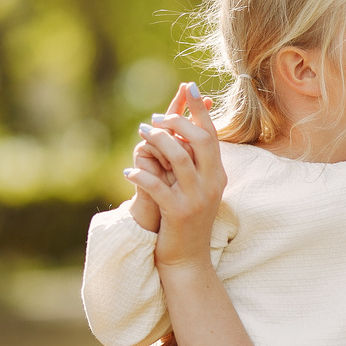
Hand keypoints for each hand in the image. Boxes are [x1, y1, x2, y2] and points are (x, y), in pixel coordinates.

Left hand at [128, 88, 212, 232]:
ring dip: (158, 141)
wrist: (189, 259)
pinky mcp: (178, 213)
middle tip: (156, 118)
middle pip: (200, 140)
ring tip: (142, 134)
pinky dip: (141, 176)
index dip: (199, 109)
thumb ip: (194, 164)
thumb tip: (181, 133)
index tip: (189, 86)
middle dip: (177, 122)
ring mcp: (197, 198)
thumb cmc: (187, 221)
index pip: (211, 134)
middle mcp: (212, 184)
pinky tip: (127, 172)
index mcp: (218, 175)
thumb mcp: (196, 190)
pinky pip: (158, 187)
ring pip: (179, 158)